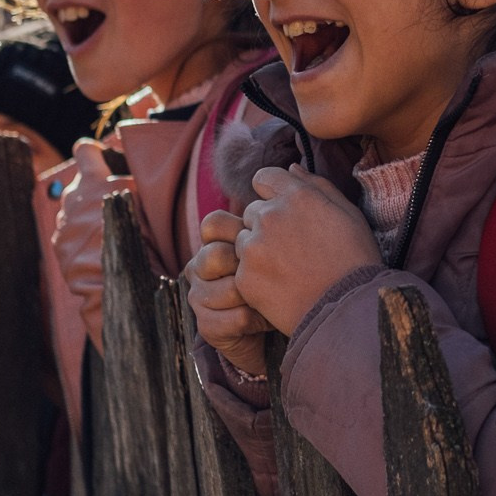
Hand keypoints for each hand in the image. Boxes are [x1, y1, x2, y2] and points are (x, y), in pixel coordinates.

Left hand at [52, 138, 129, 344]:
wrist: (112, 280)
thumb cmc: (136, 240)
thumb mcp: (142, 202)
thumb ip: (129, 183)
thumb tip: (125, 171)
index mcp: (94, 182)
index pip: (85, 150)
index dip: (92, 151)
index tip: (98, 155)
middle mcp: (73, 198)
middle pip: (79, 183)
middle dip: (93, 190)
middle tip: (112, 203)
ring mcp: (62, 221)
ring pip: (73, 209)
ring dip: (85, 214)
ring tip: (105, 230)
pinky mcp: (58, 243)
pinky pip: (68, 231)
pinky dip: (79, 235)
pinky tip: (95, 247)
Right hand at [187, 209, 273, 377]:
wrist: (274, 325)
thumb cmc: (282, 277)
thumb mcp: (282, 241)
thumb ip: (284, 209)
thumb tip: (295, 169)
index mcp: (215, 241)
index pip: (212, 224)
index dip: (241, 231)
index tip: (270, 244)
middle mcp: (199, 266)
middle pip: (214, 255)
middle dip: (250, 266)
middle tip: (275, 274)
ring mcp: (199, 296)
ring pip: (228, 289)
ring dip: (260, 297)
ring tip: (277, 299)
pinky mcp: (207, 326)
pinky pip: (235, 318)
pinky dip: (260, 319)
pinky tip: (271, 319)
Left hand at [233, 165, 379, 335]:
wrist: (348, 311)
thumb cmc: (355, 260)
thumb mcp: (348, 213)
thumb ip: (317, 185)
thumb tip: (292, 168)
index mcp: (296, 195)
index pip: (263, 177)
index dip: (273, 192)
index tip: (286, 211)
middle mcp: (270, 216)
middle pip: (253, 211)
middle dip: (267, 224)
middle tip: (293, 248)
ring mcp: (253, 247)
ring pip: (244, 239)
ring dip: (259, 249)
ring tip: (288, 269)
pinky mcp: (244, 276)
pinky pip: (242, 268)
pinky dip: (256, 276)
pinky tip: (282, 285)